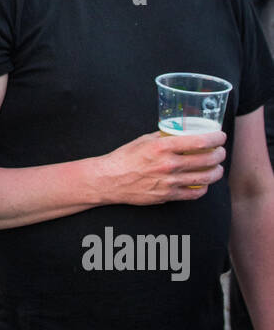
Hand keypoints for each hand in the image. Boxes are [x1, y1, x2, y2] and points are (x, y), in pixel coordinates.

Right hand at [95, 129, 226, 203]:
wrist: (109, 180)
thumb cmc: (125, 157)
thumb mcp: (144, 140)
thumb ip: (164, 137)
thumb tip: (181, 133)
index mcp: (162, 147)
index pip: (199, 141)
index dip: (216, 138)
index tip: (221, 136)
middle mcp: (168, 164)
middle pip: (206, 160)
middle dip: (219, 154)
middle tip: (220, 152)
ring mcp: (169, 182)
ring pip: (205, 178)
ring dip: (216, 172)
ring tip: (217, 168)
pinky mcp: (167, 196)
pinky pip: (194, 194)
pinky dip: (203, 188)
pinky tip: (204, 183)